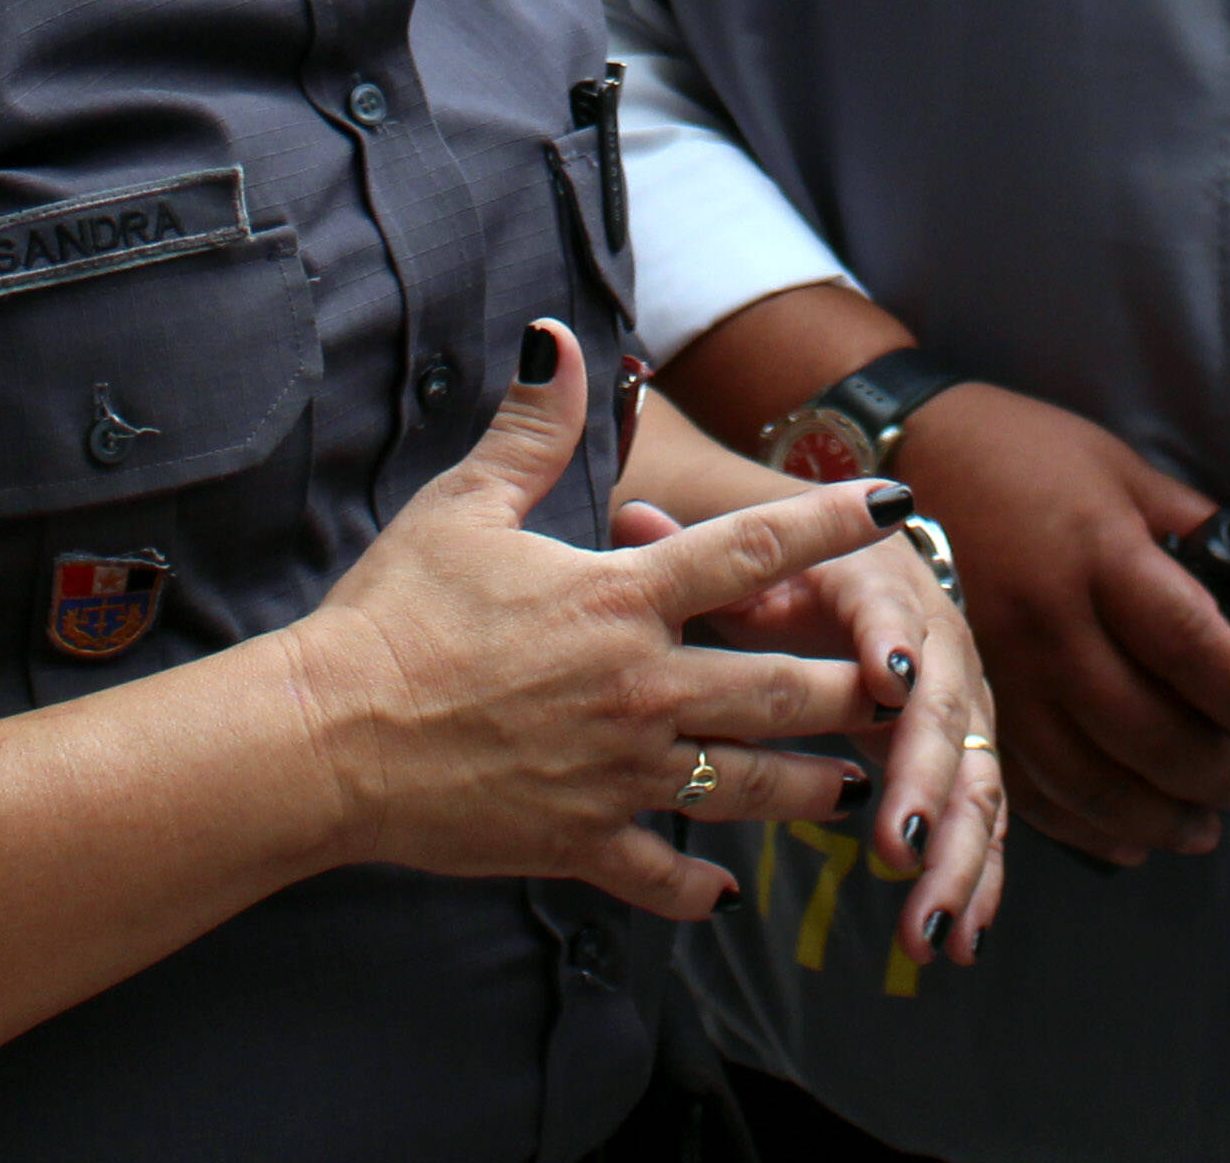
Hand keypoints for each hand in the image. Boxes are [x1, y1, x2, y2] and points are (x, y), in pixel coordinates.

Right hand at [280, 324, 903, 921]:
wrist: (327, 737)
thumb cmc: (390, 615)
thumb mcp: (462, 505)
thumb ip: (531, 429)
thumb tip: (560, 336)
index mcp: (620, 597)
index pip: (752, 549)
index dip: (831, 523)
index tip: (898, 506)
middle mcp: (639, 688)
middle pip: (782, 688)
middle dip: (851, 688)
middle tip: (902, 686)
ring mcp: (615, 773)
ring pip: (747, 787)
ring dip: (808, 790)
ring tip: (850, 788)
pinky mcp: (578, 841)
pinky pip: (661, 875)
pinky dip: (699, 887)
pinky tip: (728, 893)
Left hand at [626, 496, 1011, 967]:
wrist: (856, 575)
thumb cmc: (784, 578)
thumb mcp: (744, 562)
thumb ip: (689, 547)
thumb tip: (629, 508)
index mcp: (878, 586)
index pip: (888, 612)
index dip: (890, 644)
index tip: (883, 683)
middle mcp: (935, 646)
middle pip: (945, 715)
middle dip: (928, 784)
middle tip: (898, 845)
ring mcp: (958, 710)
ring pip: (975, 782)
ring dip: (958, 854)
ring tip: (927, 923)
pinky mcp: (963, 762)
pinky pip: (981, 823)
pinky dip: (976, 879)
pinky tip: (958, 940)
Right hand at [889, 382, 1229, 869]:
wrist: (913, 450)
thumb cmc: (1024, 453)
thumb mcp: (1122, 470)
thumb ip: (1188, 527)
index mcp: (1100, 553)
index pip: (1190, 642)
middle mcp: (1049, 620)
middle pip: (1142, 727)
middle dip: (1207, 773)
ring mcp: (1000, 667)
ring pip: (1084, 776)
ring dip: (1152, 816)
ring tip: (1198, 827)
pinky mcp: (963, 697)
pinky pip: (1023, 784)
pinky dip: (1079, 826)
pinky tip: (1123, 837)